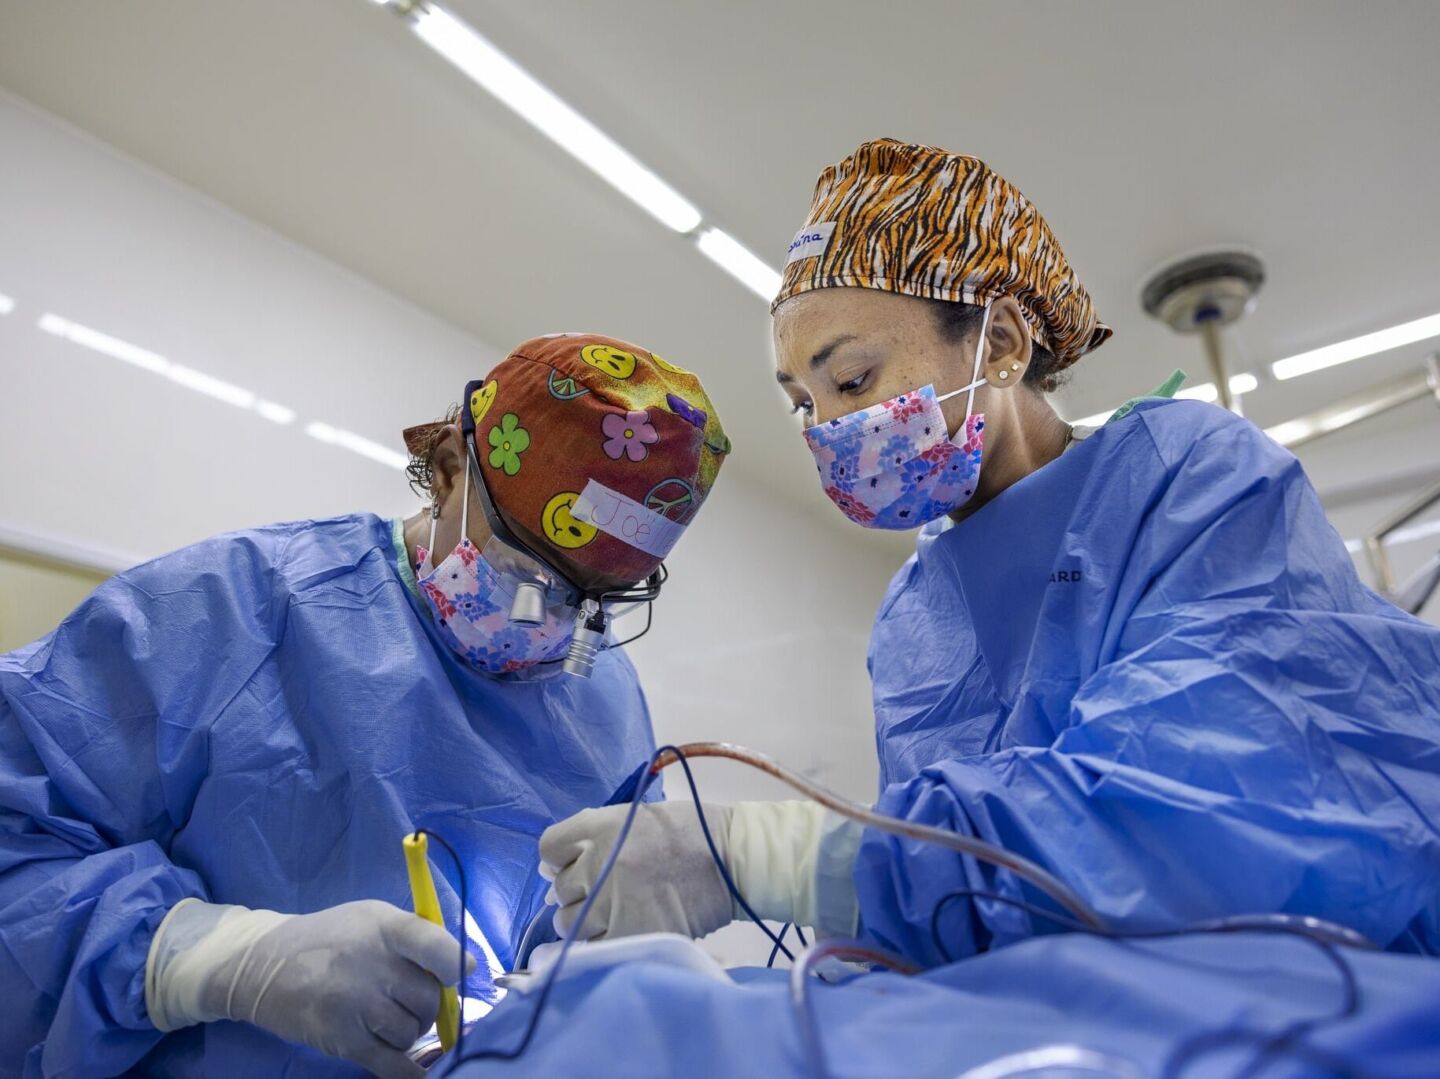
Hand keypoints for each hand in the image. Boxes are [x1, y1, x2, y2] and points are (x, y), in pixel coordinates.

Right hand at [147, 899, 472, 1078]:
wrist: (264, 966)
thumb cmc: (330, 938)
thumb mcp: (370, 917)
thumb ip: (414, 936)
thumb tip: (461, 965)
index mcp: (384, 928)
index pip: (434, 946)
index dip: (456, 963)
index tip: (462, 972)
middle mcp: (372, 966)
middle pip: (428, 998)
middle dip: (430, 1004)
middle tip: (414, 1001)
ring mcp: (356, 1006)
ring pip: (413, 1032)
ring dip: (412, 1031)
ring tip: (392, 1018)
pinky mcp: (344, 1040)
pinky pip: (393, 1064)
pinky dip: (412, 1071)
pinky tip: (420, 1071)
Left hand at [539, 801, 734, 940]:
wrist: (732, 861)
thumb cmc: (688, 833)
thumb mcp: (636, 817)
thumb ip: (593, 836)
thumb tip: (552, 871)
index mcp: (602, 827)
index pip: (549, 847)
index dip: (558, 858)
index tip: (573, 864)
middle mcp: (600, 862)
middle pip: (559, 888)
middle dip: (578, 890)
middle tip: (606, 890)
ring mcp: (611, 901)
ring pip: (567, 922)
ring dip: (583, 920)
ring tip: (612, 915)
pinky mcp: (628, 933)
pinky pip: (591, 946)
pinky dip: (601, 942)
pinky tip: (621, 931)